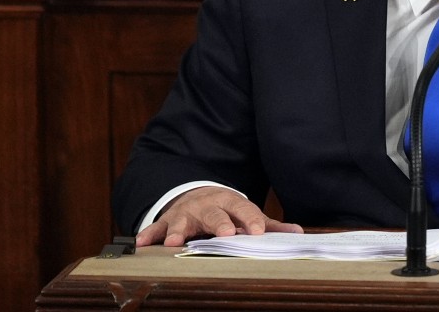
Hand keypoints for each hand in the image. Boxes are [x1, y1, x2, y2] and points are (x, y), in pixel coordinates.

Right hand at [136, 186, 303, 246]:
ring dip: (177, 230)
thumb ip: (269, 224)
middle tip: (225, 234)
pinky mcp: (168, 220)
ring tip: (173, 243)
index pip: (244, 209)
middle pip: (215, 213)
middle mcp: (208, 204)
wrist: (197, 195)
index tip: (258, 232)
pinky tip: (141, 243)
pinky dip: (148, 234)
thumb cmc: (226, 209)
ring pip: (182, 220)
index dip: (251, 220)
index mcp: (231, 202)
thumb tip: (297, 233)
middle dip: (219, 223)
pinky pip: (156, 227)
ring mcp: (186, 212)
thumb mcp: (246, 213)